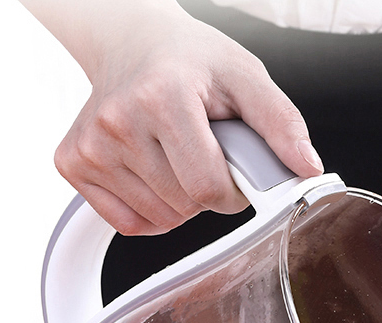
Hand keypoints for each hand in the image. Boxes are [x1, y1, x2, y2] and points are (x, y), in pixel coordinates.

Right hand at [51, 5, 322, 234]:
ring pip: (160, 220)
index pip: (208, 189)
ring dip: (180, 202)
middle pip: (185, 207)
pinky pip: (128, 224)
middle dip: (207, 192)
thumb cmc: (190, 60)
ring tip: (177, 155)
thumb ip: (281, 124)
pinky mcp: (74, 163)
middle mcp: (118, 122)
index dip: (232, 191)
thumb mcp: (245, 76)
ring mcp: (91, 145)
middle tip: (203, 152)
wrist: (131, 40)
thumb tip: (307, 169)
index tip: (233, 169)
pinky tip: (153, 172)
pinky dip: (151, 212)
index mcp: (162, 97)